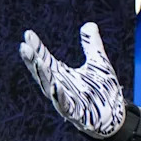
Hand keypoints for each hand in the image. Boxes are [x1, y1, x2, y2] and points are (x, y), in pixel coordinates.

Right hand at [18, 22, 125, 138]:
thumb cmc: (103, 91)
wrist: (116, 116)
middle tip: (24, 47)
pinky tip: (55, 85)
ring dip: (42, 76)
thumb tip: (89, 24)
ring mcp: (66, 101)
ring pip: (50, 88)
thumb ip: (92, 45)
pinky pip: (65, 105)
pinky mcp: (76, 114)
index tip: (28, 34)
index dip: (37, 48)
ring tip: (36, 62)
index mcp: (63, 75)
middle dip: (33, 61)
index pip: (46, 59)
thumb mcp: (99, 63)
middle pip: (43, 73)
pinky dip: (59, 96)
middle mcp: (60, 87)